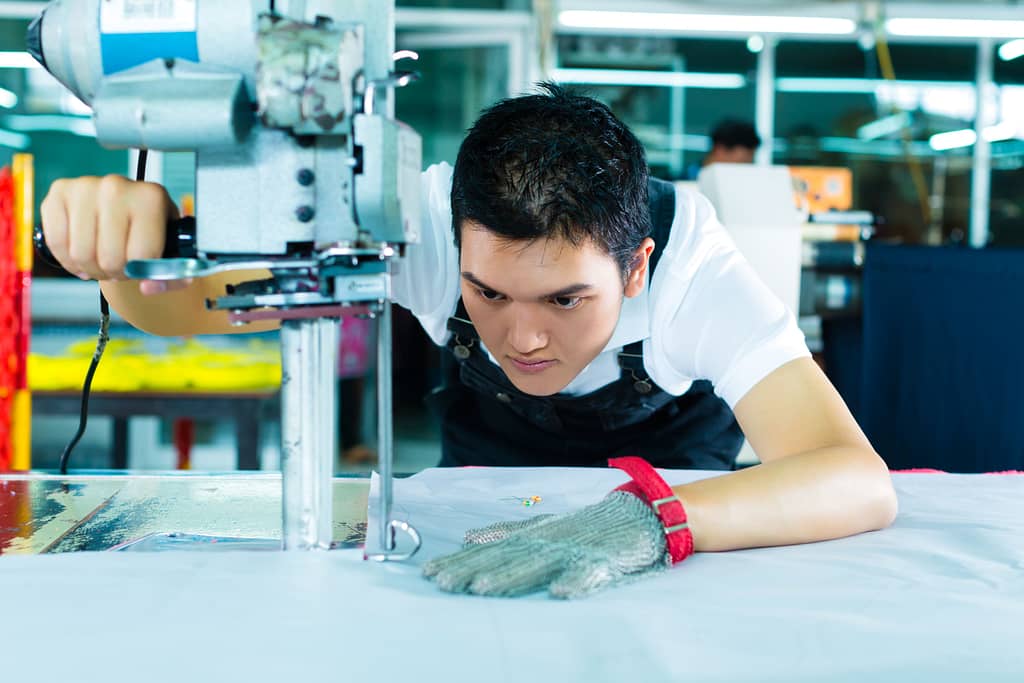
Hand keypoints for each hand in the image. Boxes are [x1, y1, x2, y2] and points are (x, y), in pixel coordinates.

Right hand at [40, 174, 185, 293]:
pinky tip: (81, 255)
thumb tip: (148, 287)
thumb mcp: (174, 251)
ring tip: (102, 262)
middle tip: (119, 268)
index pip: (141, 255)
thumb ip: (173, 275)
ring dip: (91, 269)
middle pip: (110, 258)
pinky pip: (56, 242)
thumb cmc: (151, 229)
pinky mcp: (59, 192)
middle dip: (115, 273)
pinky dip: (67, 258)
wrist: (127, 204)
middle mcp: (117, 186)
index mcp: (151, 197)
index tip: (140, 269)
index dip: (140, 273)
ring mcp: (85, 187)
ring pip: (81, 254)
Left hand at [422, 490, 669, 598]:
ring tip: (484, 590)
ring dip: (511, 577)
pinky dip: (576, 583)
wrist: (637, 515)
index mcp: (533, 534)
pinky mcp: (605, 561)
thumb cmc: (585, 526)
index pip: (490, 550)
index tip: (430, 572)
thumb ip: (507, 532)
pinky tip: (559, 593)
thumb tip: (469, 537)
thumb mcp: (542, 526)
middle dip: (474, 570)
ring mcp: (575, 549)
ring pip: (539, 564)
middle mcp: (549, 540)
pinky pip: (590, 574)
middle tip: (445, 583)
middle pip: (506, 557)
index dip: (460, 561)